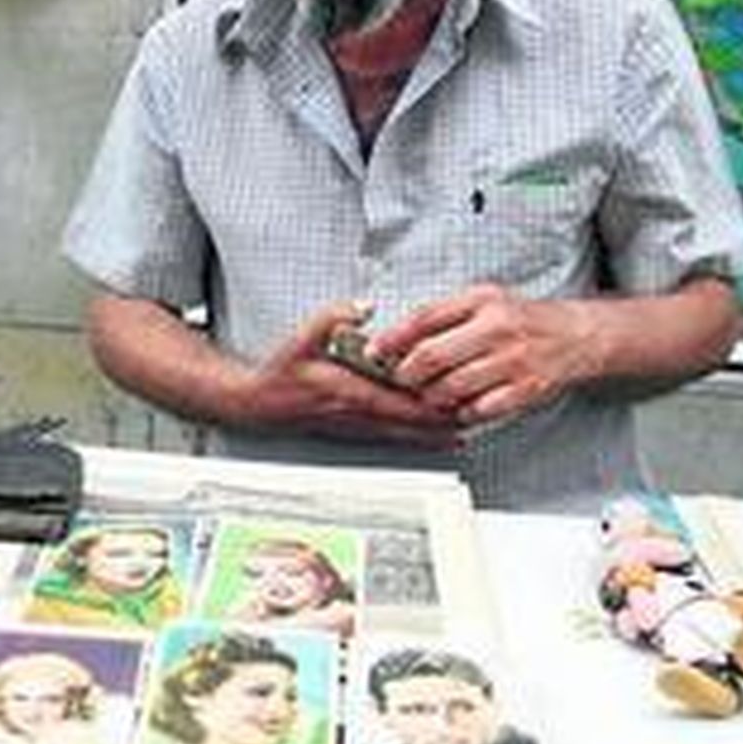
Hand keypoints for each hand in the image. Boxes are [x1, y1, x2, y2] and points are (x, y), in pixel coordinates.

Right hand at [233, 301, 459, 447]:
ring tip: (474, 421)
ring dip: (442, 429)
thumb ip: (332, 317)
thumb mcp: (301, 337)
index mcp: (350, 393)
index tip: (462, 391)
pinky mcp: (359, 431)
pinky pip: (400, 437)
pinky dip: (425, 436)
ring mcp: (361, 427)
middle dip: (450, 417)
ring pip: (411, 434)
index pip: (403, 401)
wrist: (260, 404)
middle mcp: (361, 415)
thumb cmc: (280, 374)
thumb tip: (363, 306)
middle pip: (416, 423)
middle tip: (482, 407)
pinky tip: (443, 433)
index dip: (435, 400)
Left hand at [370, 284, 594, 427]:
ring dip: (431, 396)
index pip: (425, 319)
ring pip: (451, 387)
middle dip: (406, 373)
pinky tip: (458, 406)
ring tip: (428, 394)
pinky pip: (479, 409)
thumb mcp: (484, 300)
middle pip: (432, 357)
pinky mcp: (525, 390)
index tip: (374, 352)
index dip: (392, 338)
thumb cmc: (522, 319)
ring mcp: (512, 361)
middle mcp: (497, 329)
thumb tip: (398, 336)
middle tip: (401, 379)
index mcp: (482, 301)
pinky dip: (461, 412)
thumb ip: (444, 315)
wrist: (575, 336)